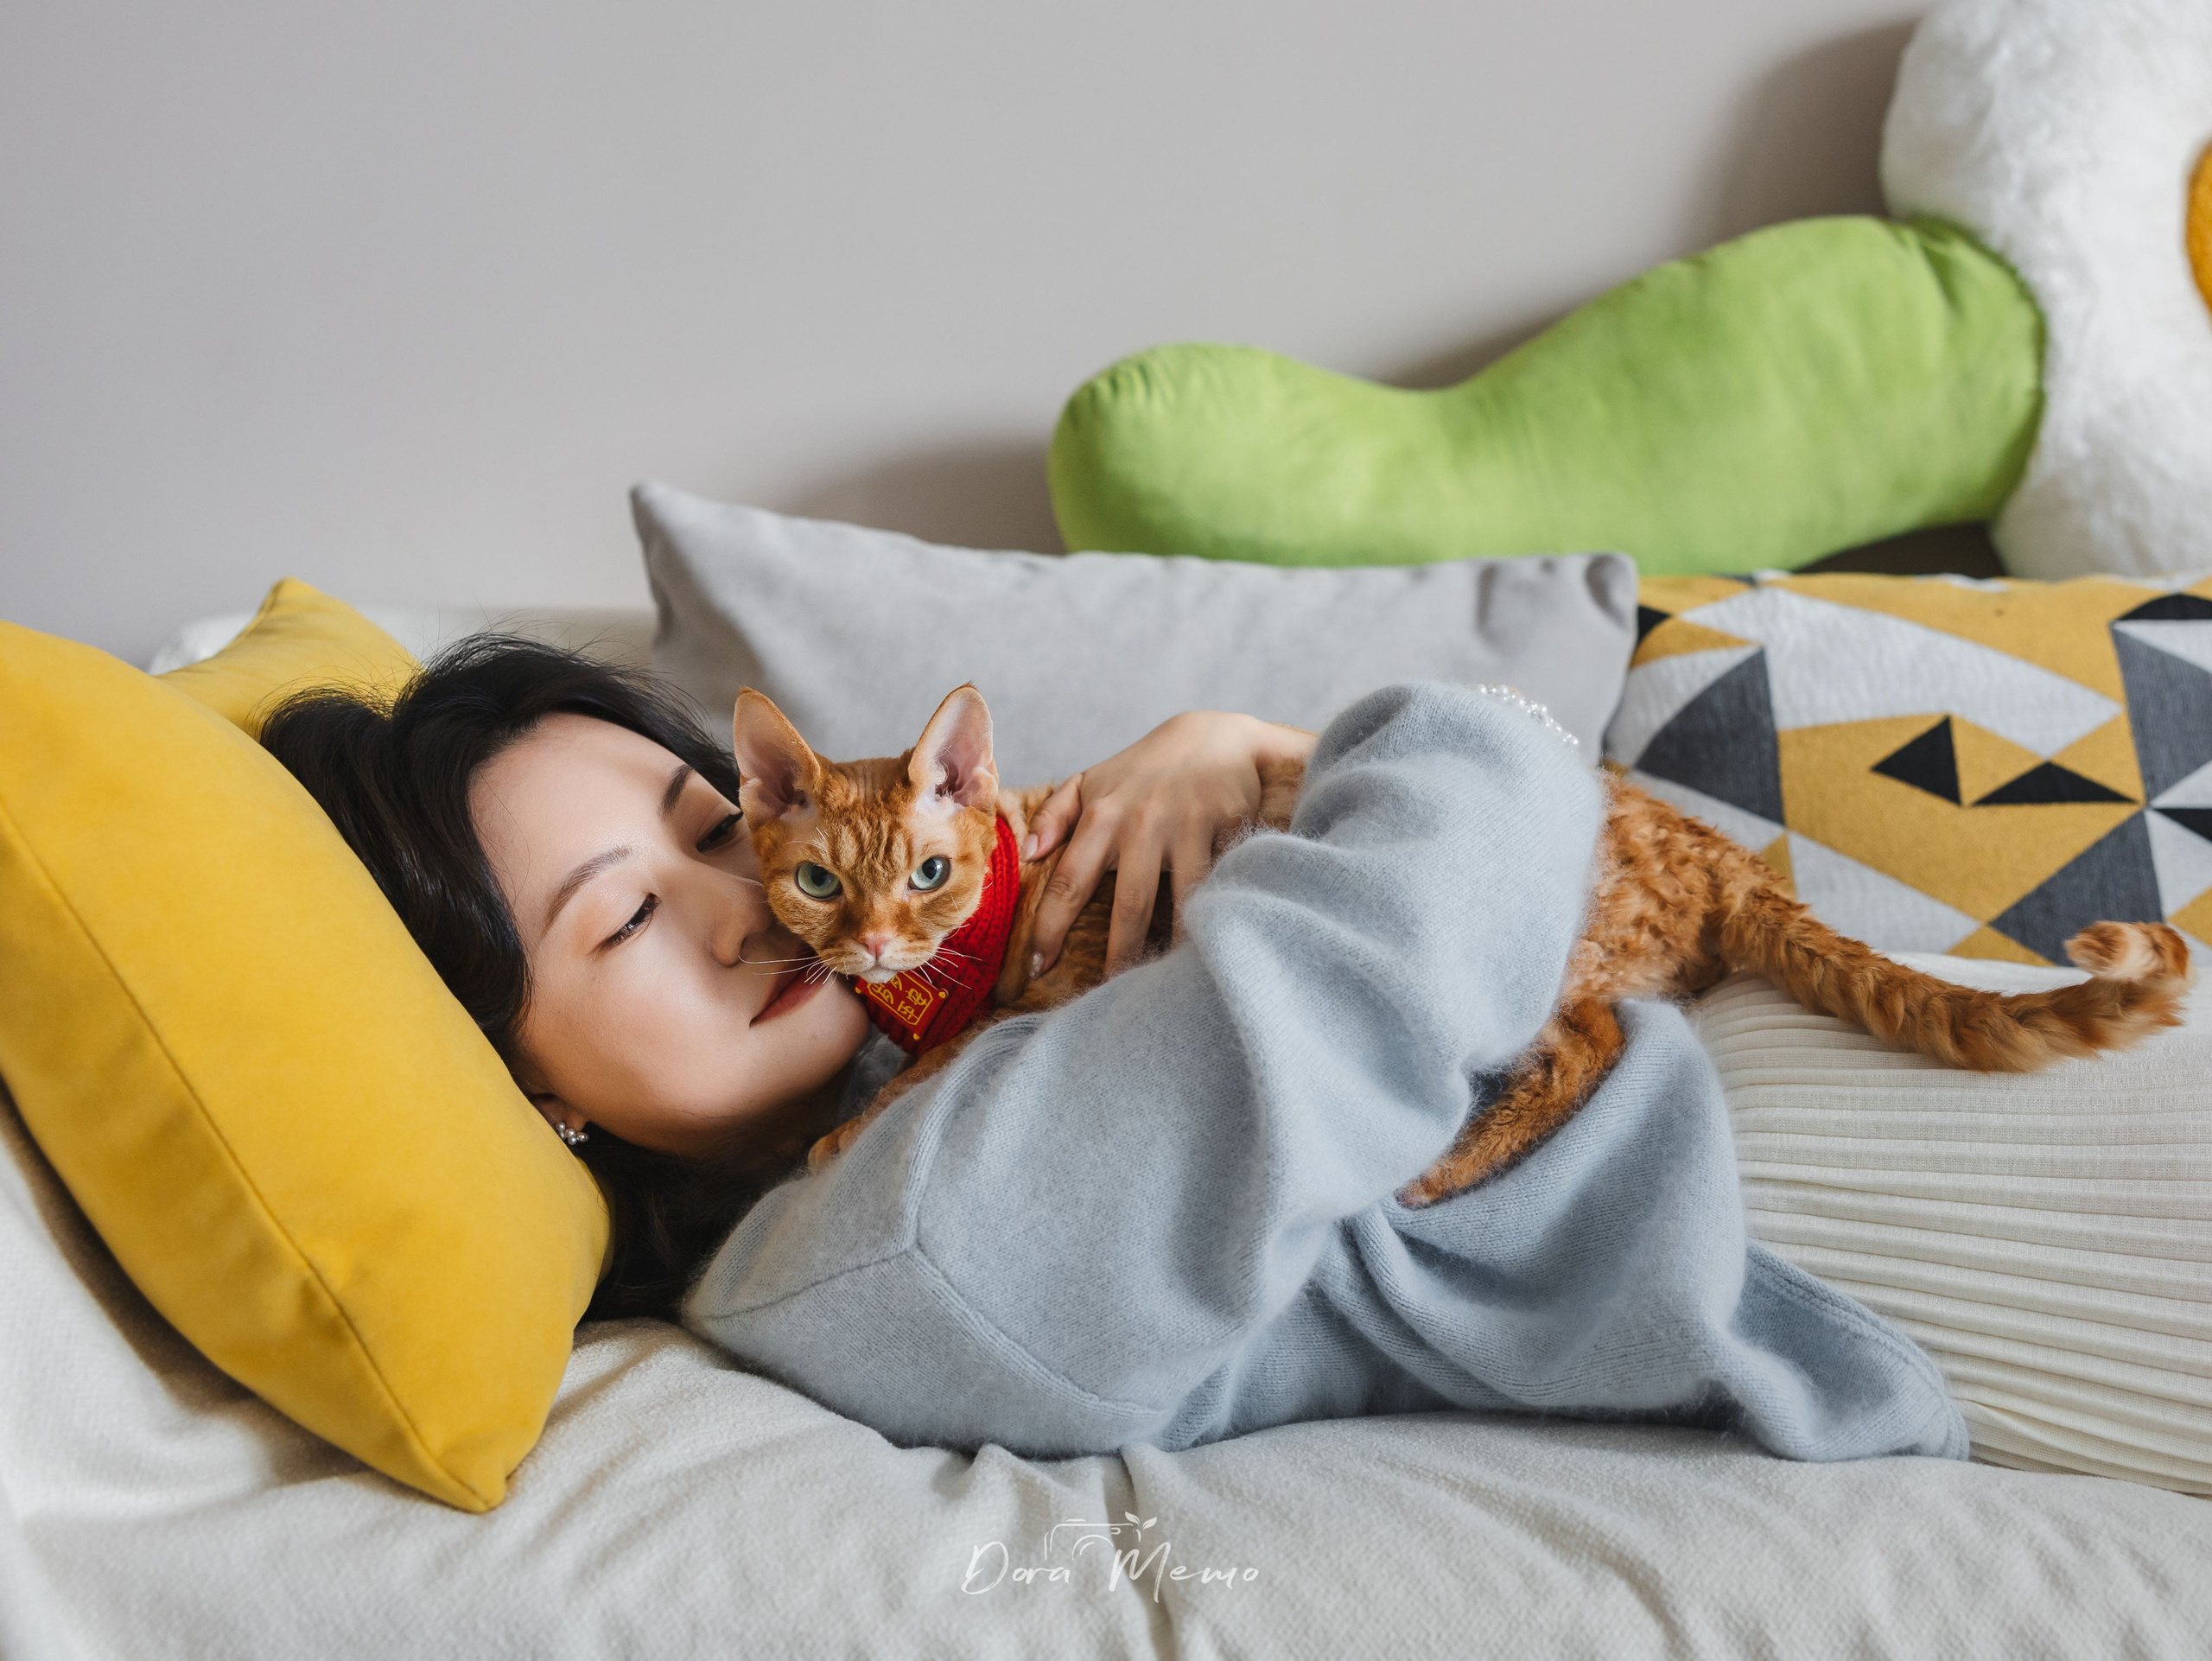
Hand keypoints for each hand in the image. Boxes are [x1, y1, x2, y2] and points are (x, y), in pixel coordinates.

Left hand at [1024, 711, 1314, 978]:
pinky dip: (1218, 917)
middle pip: (1129, 905)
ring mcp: (1190, 824)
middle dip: (1119, 957)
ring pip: (1183, 901)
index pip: (1070, 880)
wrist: (1217, 737)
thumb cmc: (1145, 770)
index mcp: (1103, 815)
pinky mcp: (1232, 825)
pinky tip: (1213, 949)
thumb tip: (1028, 854)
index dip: (1051, 927)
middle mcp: (1144, 821)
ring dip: (1174, 948)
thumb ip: (1055, 814)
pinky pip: (1223, 883)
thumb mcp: (1093, 781)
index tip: (1038, 967)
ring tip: (1164, 988)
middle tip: (1111, 999)